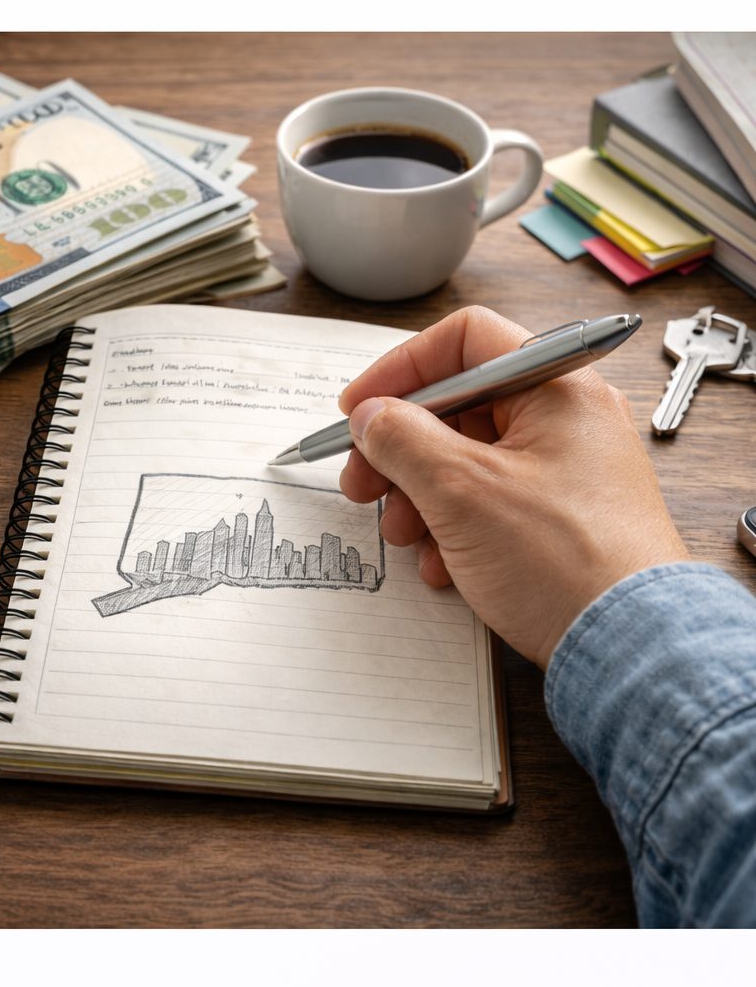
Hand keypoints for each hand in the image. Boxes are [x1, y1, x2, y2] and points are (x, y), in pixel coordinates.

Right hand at [338, 305, 688, 667]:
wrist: (628, 646)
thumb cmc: (566, 562)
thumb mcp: (460, 489)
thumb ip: (402, 439)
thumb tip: (371, 416)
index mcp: (556, 387)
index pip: (465, 341)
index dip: (400, 370)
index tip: (358, 409)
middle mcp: (568, 420)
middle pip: (460, 408)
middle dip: (401, 450)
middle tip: (362, 482)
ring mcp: (568, 472)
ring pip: (469, 462)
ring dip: (421, 496)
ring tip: (404, 534)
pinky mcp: (563, 520)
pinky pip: (493, 505)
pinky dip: (455, 529)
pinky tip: (442, 565)